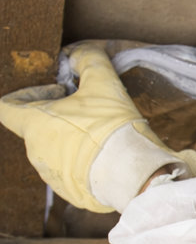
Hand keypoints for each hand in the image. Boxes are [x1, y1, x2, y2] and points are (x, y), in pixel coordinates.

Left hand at [0, 44, 195, 211]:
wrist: (135, 176)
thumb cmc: (114, 129)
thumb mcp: (105, 85)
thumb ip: (89, 62)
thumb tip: (80, 52)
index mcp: (35, 125)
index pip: (6, 106)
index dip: (28, 93)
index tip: (58, 91)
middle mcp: (35, 152)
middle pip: (37, 127)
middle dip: (60, 115)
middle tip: (89, 108)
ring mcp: (51, 175)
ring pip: (55, 150)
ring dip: (72, 139)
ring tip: (102, 134)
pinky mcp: (70, 192)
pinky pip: (71, 172)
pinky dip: (84, 162)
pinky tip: (108, 156)